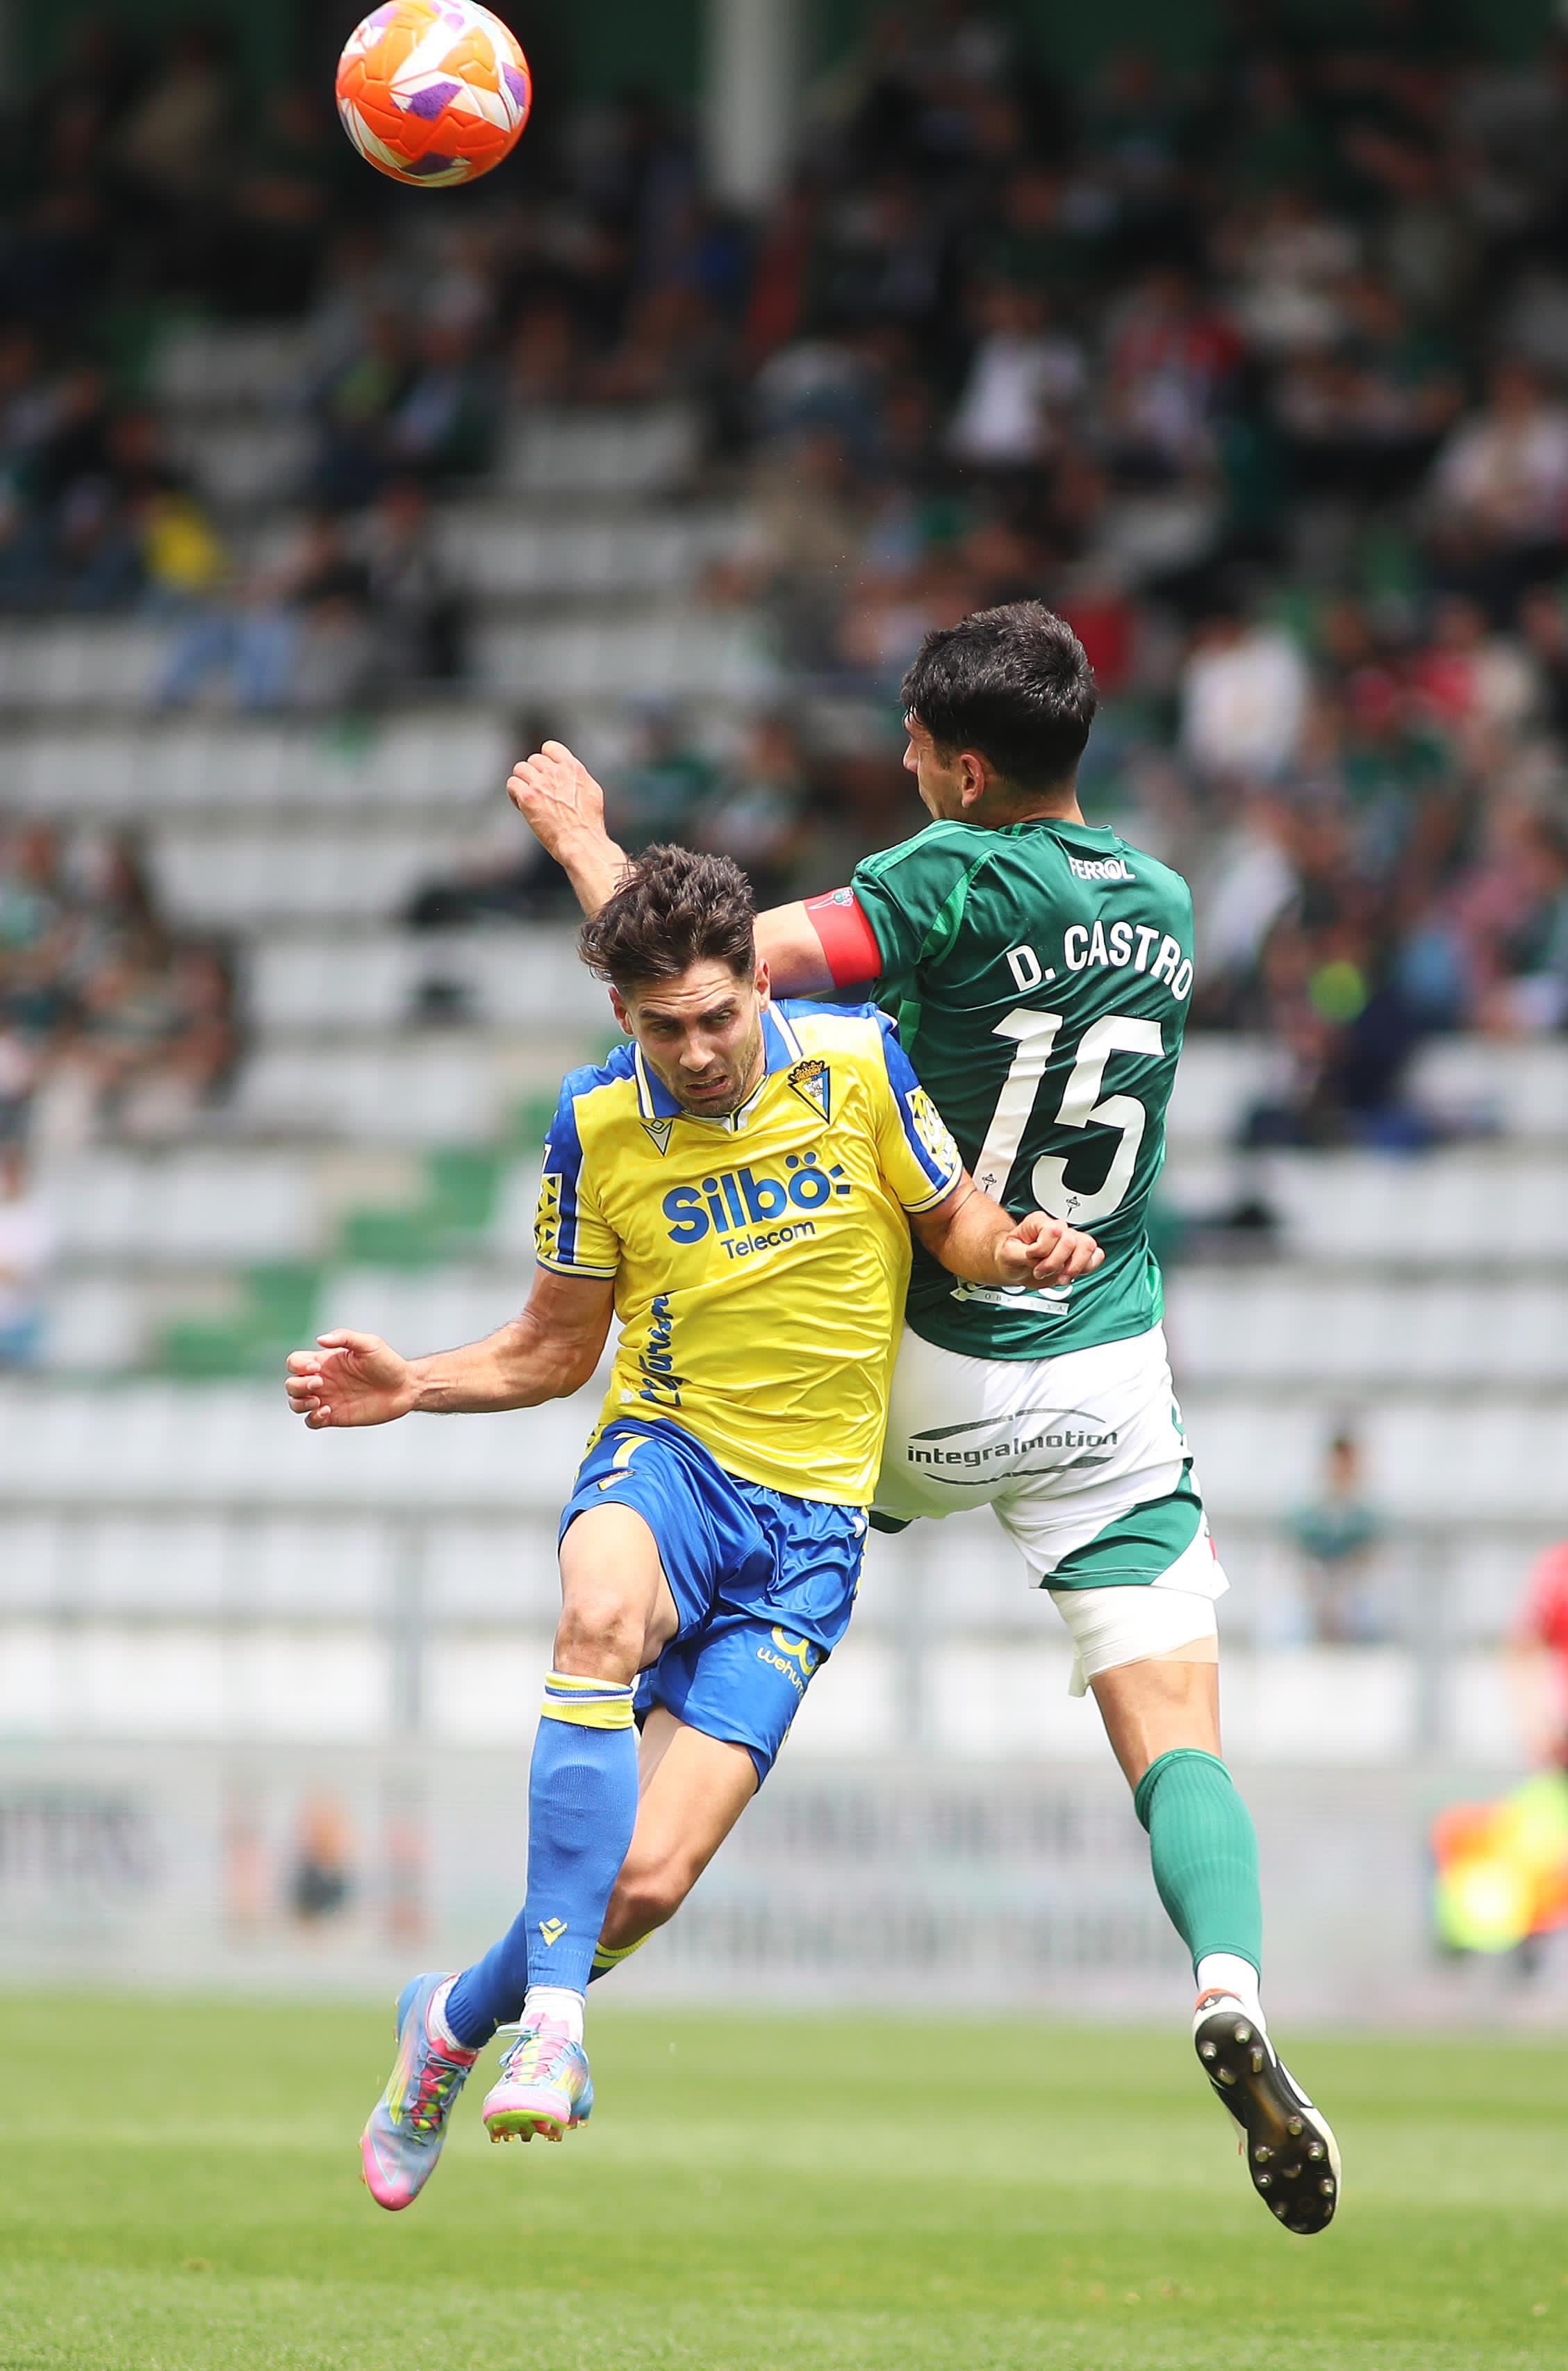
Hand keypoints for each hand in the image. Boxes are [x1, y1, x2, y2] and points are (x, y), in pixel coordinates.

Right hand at [284, 1331, 415, 1429]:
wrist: (406, 1388)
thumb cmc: (388, 1363)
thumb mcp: (369, 1344)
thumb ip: (345, 1338)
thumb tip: (319, 1339)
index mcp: (326, 1362)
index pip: (295, 1362)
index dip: (298, 1365)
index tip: (316, 1369)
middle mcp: (323, 1380)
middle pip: (291, 1384)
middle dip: (298, 1385)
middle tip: (320, 1385)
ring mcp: (328, 1399)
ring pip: (296, 1404)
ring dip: (300, 1403)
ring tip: (319, 1401)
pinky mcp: (335, 1416)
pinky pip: (311, 1421)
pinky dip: (312, 1418)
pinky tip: (328, 1411)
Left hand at [506, 739, 608, 858]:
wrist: (581, 842)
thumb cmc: (588, 824)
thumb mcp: (592, 791)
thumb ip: (578, 777)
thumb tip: (570, 772)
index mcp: (573, 768)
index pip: (549, 748)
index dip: (545, 760)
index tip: (546, 774)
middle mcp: (556, 772)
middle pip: (533, 760)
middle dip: (534, 775)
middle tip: (539, 793)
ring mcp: (541, 784)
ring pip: (520, 769)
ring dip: (522, 782)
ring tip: (529, 798)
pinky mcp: (528, 798)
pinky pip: (512, 784)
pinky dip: (514, 794)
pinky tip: (522, 805)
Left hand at [998, 1212, 1104, 1287]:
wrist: (1016, 1265)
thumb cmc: (1012, 1256)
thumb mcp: (1006, 1255)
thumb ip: (1020, 1255)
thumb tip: (1035, 1258)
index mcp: (1039, 1222)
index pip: (1053, 1230)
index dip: (1042, 1249)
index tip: (1031, 1257)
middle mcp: (1058, 1228)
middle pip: (1071, 1240)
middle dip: (1055, 1263)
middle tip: (1041, 1271)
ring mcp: (1071, 1239)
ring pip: (1088, 1246)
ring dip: (1074, 1267)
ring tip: (1061, 1277)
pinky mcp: (1079, 1253)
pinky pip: (1097, 1255)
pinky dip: (1087, 1267)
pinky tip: (1072, 1273)